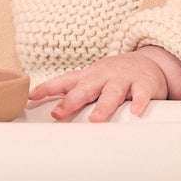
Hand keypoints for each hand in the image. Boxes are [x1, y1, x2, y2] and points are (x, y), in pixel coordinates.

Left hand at [30, 46, 180, 120]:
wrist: (148, 62)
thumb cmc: (112, 76)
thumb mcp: (90, 79)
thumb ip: (68, 91)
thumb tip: (37, 104)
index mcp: (88, 77)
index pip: (65, 81)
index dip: (48, 88)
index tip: (31, 97)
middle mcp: (103, 77)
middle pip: (86, 88)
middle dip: (71, 101)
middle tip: (58, 114)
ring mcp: (123, 80)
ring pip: (112, 92)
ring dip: (103, 105)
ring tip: (96, 119)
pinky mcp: (144, 85)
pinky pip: (141, 94)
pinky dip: (138, 103)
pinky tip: (135, 112)